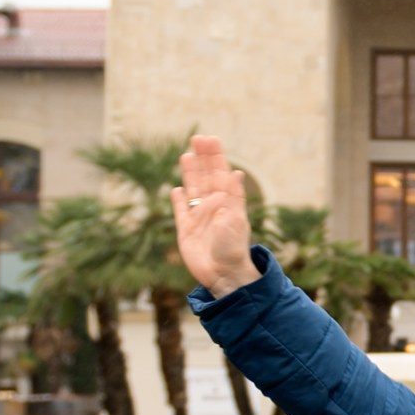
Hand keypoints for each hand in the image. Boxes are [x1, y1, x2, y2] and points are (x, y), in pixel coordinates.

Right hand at [176, 134, 260, 298]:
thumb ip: (233, 198)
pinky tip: (178, 190)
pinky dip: (179, 201)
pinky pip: (181, 212)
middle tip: (198, 138)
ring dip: (190, 174)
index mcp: (227, 202)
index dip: (215, 157)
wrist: (223, 275)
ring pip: (193, 190)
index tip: (210, 139)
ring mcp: (199, 218)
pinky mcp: (186, 231)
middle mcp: (213, 207)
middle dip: (202, 158)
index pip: (220, 173)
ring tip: (187, 156)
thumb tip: (236, 173)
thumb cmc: (233, 250)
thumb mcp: (235, 221)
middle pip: (205, 177)